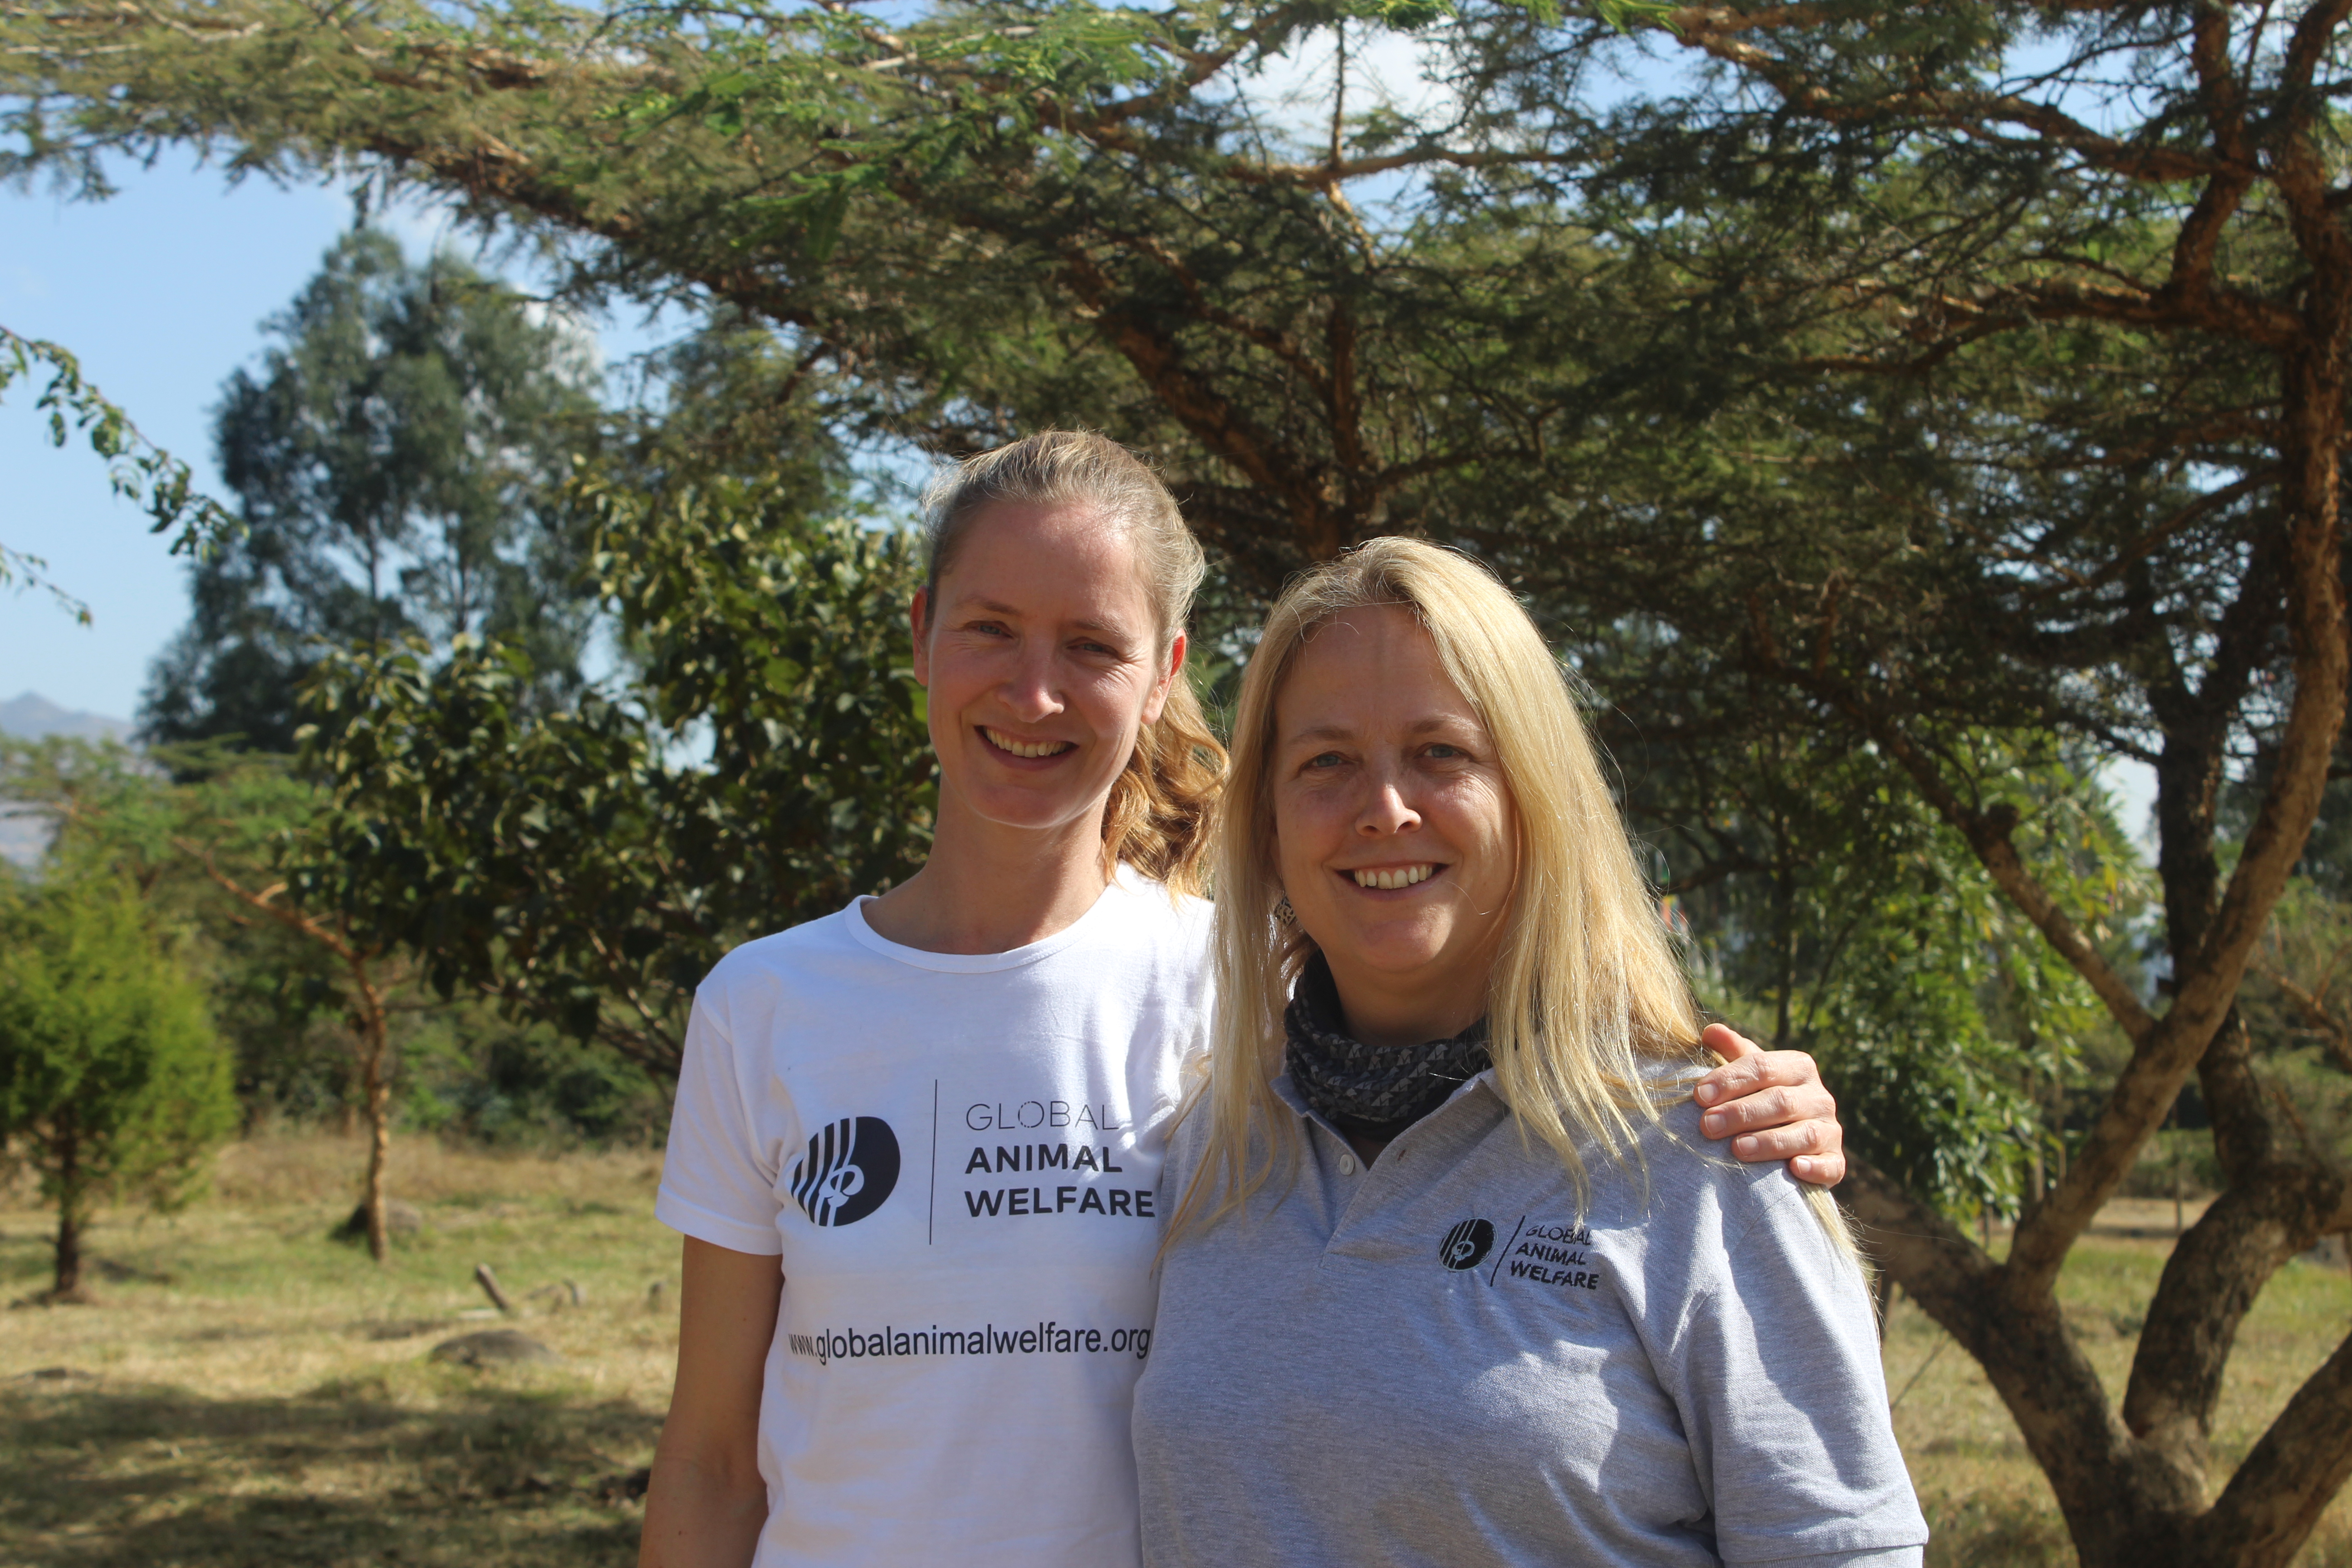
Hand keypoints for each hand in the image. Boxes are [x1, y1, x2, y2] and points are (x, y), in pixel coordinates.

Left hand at [1692, 1023, 1844, 1186]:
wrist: (1796, 1141)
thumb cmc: (1763, 1099)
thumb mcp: (1750, 1072)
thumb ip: (1733, 1053)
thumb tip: (1711, 1031)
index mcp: (1798, 1067)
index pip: (1762, 1067)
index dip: (1729, 1080)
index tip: (1699, 1095)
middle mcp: (1819, 1096)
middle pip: (1780, 1101)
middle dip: (1741, 1113)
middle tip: (1708, 1125)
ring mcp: (1830, 1130)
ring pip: (1804, 1134)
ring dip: (1770, 1142)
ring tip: (1737, 1149)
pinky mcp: (1835, 1161)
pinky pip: (1830, 1165)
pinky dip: (1814, 1167)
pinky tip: (1794, 1169)